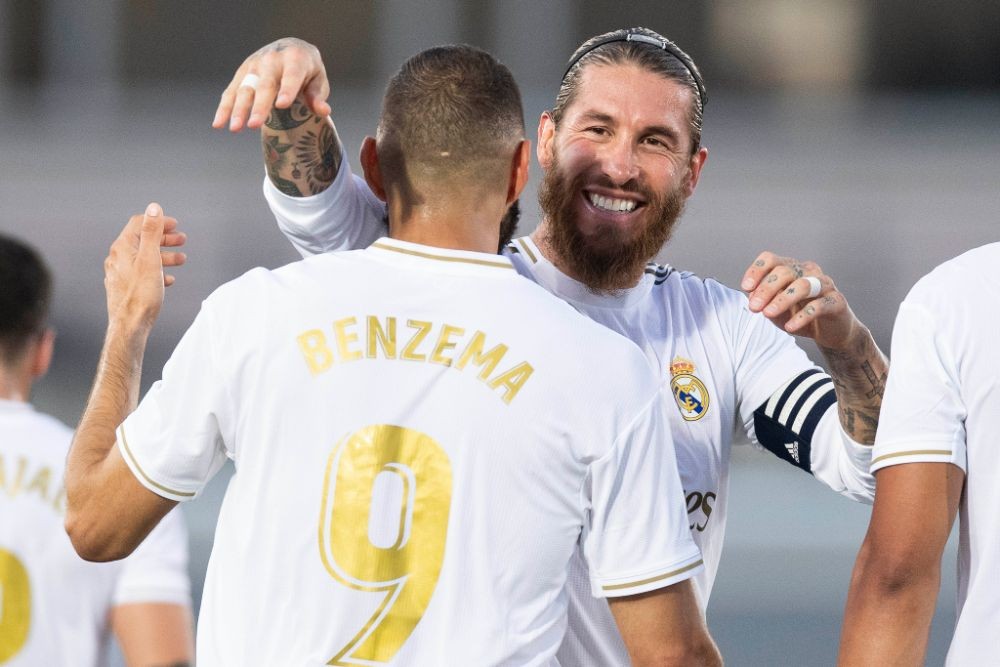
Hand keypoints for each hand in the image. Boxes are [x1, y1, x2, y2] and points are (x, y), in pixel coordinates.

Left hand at [104, 203, 185, 330]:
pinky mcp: (124, 287)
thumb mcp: (150, 258)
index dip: (158, 221)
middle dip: (164, 238)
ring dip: (164, 255)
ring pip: (144, 257)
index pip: (139, 224)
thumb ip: (152, 232)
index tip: (175, 225)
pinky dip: (157, 270)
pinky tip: (168, 278)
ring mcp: (120, 273)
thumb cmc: (141, 294)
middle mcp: (117, 258)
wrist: (130, 325)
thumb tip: (153, 208)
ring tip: (181, 259)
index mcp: (122, 248)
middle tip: (182, 240)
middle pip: (142, 240)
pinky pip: (142, 273)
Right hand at [213, 37, 331, 131]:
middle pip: (265, 85)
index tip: (282, 105)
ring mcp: (254, 66)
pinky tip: (219, 124)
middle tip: (254, 125)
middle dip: (259, 105)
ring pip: (245, 88)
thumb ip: (318, 95)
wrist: (290, 48)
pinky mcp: (242, 73)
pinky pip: (231, 91)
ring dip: (238, 109)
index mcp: (295, 58)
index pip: (291, 75)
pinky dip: (224, 108)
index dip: (287, 89)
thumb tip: (323, 111)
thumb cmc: (307, 70)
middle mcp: (272, 59)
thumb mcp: (318, 78)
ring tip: (234, 128)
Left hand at [741, 251, 861, 350]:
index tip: (746, 287)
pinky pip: (818, 306)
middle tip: (754, 307)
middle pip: (785, 271)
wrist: (831, 330)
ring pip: (802, 285)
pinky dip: (801, 316)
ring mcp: (825, 284)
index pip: (771, 260)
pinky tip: (789, 327)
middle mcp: (809, 271)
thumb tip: (752, 297)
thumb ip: (763, 301)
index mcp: (791, 268)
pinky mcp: (837, 301)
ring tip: (767, 314)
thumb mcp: (776, 308)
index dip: (757, 271)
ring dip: (782, 300)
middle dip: (766, 289)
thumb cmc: (799, 314)